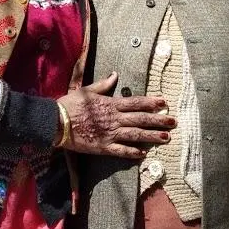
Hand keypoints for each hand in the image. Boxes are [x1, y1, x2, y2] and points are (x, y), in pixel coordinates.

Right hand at [57, 72, 174, 157]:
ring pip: (135, 135)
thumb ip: (103, 85)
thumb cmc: (70, 104)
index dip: (151, 103)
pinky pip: (121, 151)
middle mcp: (114, 119)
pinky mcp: (102, 147)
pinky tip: (143, 154)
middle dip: (158, 120)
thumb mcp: (87, 90)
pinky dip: (132, 152)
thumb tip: (115, 75)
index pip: (136, 103)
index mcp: (110, 104)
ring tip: (166, 138)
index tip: (164, 103)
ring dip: (151, 136)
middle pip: (140, 119)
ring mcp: (109, 134)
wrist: (55, 122)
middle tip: (173, 122)